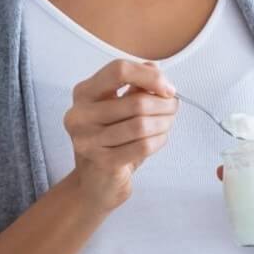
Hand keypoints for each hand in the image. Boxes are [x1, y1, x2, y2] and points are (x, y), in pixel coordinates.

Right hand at [65, 59, 177, 213]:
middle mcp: (80, 114)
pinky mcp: (102, 162)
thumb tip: (156, 70)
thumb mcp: (120, 106)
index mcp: (84, 92)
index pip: (119, 70)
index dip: (150, 76)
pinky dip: (159, 141)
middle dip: (164, 105)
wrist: (95, 182)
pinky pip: (143, 146)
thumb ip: (135, 84)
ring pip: (142, 125)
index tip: (167, 88)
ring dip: (164, 123)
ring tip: (166, 124)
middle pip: (136, 101)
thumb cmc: (111, 140)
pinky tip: (159, 139)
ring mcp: (88, 140)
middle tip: (173, 108)